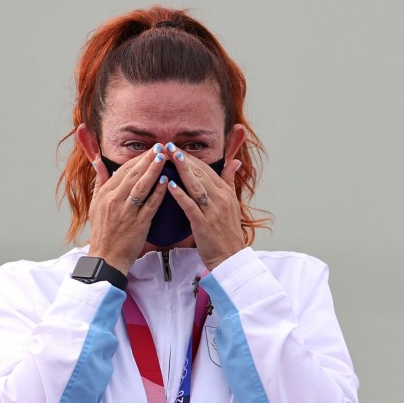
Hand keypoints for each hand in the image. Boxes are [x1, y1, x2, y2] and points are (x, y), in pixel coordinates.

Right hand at [87, 144, 169, 273]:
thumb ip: (99, 182)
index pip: (123, 170)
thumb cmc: (103, 232)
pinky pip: (150, 205)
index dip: (138, 158)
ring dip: (153, 171)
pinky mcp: (138, 224)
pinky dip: (158, 192)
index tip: (150, 148)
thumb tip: (97, 162)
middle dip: (147, 159)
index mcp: (106, 194)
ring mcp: (126, 212)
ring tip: (164, 158)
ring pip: (141, 187)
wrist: (106, 257)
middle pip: (133, 175)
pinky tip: (166, 181)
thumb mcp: (95, 205)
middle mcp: (115, 201)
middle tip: (161, 147)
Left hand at [167, 147, 244, 270]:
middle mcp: (220, 199)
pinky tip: (169, 185)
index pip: (207, 169)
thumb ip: (230, 181)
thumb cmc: (227, 232)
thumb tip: (235, 162)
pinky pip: (190, 206)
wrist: (231, 257)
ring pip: (196, 186)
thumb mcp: (232, 203)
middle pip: (200, 174)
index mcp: (226, 193)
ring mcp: (212, 211)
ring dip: (182, 170)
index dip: (191, 157)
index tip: (177, 147)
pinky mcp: (203, 224)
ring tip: (168, 157)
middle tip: (168, 145)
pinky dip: (180, 194)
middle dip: (184, 158)